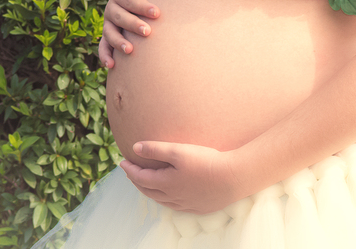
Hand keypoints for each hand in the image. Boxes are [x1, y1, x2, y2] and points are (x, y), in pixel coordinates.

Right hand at [98, 0, 160, 68]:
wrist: (136, 2)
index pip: (131, 0)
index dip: (143, 6)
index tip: (157, 13)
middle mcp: (112, 9)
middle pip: (120, 18)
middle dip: (133, 25)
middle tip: (147, 32)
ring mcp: (108, 24)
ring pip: (110, 33)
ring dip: (119, 42)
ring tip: (130, 50)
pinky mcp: (107, 38)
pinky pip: (103, 47)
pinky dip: (105, 56)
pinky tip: (111, 66)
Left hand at [119, 141, 250, 214]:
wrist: (233, 178)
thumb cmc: (205, 161)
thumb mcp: (178, 151)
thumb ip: (155, 149)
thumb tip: (135, 148)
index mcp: (166, 183)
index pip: (141, 178)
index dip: (130, 170)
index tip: (122, 162)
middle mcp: (173, 197)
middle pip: (149, 191)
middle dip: (137, 181)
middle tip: (130, 172)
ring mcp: (186, 204)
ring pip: (162, 200)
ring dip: (150, 191)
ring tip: (146, 183)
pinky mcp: (199, 207)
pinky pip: (176, 205)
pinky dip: (166, 199)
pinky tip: (170, 194)